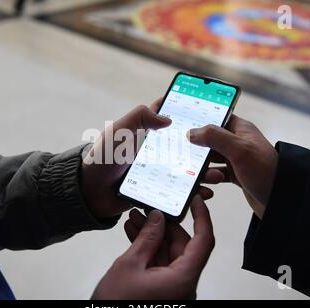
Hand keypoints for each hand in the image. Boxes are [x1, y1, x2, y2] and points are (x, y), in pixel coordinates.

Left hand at [81, 99, 214, 218]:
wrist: (90, 192)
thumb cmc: (102, 158)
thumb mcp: (119, 130)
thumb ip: (140, 117)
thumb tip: (168, 119)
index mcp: (145, 132)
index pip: (169, 116)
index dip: (186, 112)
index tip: (208, 112)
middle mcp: (154, 150)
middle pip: (184, 146)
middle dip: (202, 148)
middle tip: (219, 151)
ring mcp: (157, 170)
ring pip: (185, 169)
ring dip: (202, 171)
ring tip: (216, 175)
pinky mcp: (156, 189)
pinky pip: (178, 189)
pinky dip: (192, 190)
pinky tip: (204, 192)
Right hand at [91, 195, 213, 299]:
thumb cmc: (118, 306)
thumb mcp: (130, 265)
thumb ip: (147, 238)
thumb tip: (157, 218)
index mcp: (183, 279)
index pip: (203, 241)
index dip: (202, 217)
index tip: (195, 201)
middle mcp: (182, 284)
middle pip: (183, 245)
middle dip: (165, 225)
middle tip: (149, 209)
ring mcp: (173, 288)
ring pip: (169, 253)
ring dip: (153, 236)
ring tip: (136, 219)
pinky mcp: (162, 289)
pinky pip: (160, 263)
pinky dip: (149, 249)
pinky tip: (134, 235)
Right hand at [188, 115, 277, 218]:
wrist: (283, 200)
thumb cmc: (267, 172)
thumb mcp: (240, 150)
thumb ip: (215, 137)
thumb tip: (192, 132)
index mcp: (240, 129)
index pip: (214, 118)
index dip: (199, 121)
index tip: (183, 128)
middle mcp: (236, 142)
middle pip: (208, 140)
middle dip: (197, 149)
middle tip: (187, 157)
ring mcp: (235, 158)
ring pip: (209, 158)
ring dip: (204, 167)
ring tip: (210, 176)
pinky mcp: (234, 174)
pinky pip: (215, 172)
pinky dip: (210, 177)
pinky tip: (210, 184)